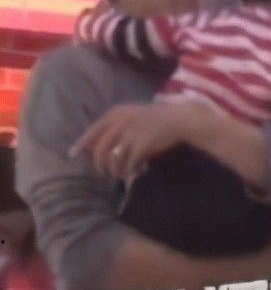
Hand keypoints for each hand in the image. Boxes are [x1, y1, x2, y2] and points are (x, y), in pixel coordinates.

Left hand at [70, 102, 188, 178]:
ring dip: (115, 171)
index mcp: (116, 113)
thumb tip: (95, 148)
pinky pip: (129, 163)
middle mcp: (120, 121)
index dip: (81, 144)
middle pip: (100, 149)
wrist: (178, 120)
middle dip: (100, 165)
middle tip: (104, 174)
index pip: (93, 131)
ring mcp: (131, 133)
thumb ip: (114, 129)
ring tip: (121, 175)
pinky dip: (130, 171)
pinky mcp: (142, 144)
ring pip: (114, 159)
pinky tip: (134, 174)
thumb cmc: (154, 120)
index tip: (72, 155)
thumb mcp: (131, 117)